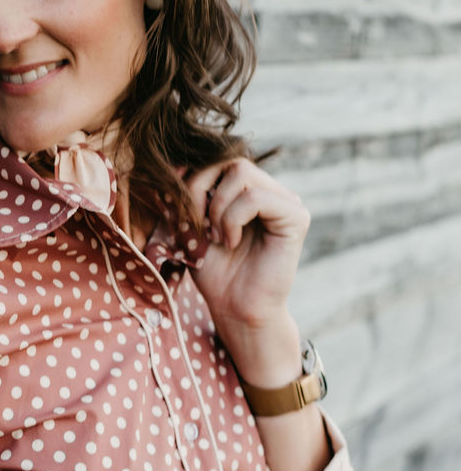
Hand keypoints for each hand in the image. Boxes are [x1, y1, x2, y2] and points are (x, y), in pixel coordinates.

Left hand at [180, 158, 308, 344]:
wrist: (236, 309)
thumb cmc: (215, 273)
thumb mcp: (190, 228)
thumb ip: (184, 198)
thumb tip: (174, 167)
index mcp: (248, 190)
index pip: (219, 161)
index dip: (193, 182)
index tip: (183, 218)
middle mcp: (270, 191)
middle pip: (231, 161)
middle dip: (201, 190)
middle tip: (198, 227)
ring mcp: (285, 202)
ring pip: (242, 173)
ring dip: (218, 208)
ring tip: (216, 237)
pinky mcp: (296, 217)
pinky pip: (257, 197)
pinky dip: (234, 219)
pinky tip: (231, 242)